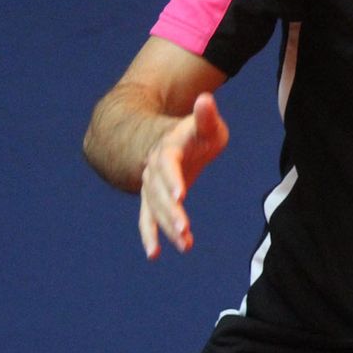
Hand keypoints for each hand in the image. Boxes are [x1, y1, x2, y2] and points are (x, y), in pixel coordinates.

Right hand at [137, 92, 229, 259]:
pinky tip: (154, 255)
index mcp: (167, 149)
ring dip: (165, 228)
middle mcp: (153, 168)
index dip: (172, 180)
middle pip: (158, 192)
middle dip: (170, 212)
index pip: (167, 165)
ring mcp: (149, 185)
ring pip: (153, 209)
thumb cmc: (195, 131)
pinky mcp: (151, 198)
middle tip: (184, 230)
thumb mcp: (206, 123)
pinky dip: (150, 235)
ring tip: (184, 246)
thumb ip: (206, 116)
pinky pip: (147, 218)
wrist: (169, 137)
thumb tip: (206, 98)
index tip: (180, 196)